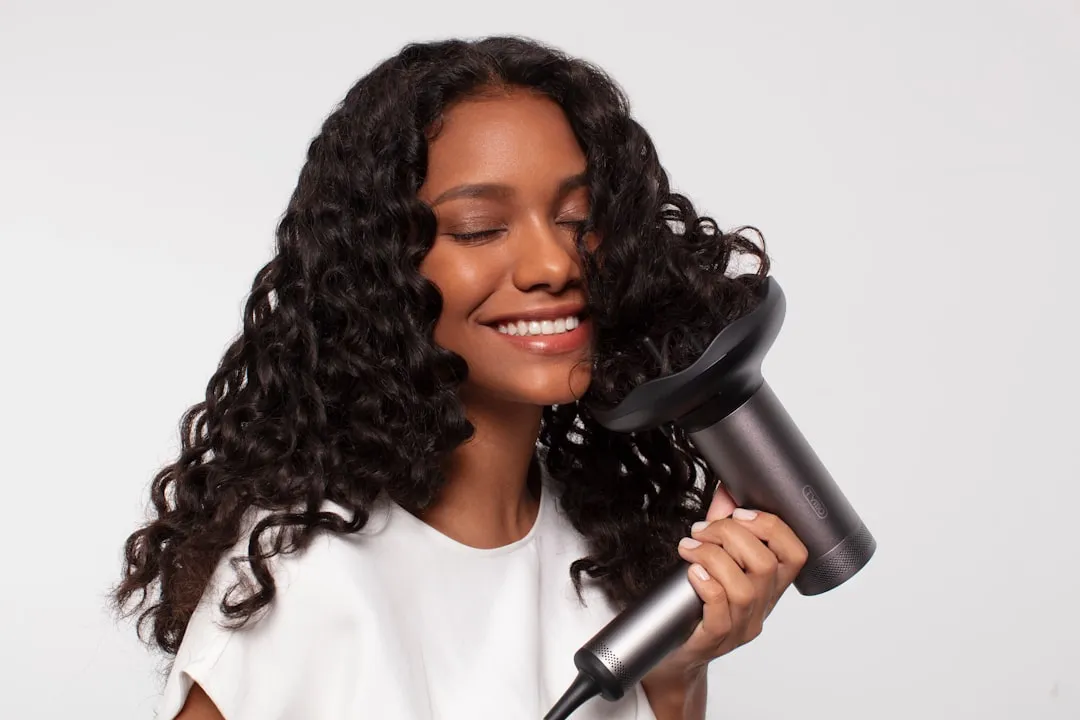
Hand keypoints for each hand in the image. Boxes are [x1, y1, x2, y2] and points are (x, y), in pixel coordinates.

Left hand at [644, 486, 808, 686]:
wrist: (677, 653)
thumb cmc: (698, 603)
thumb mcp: (716, 561)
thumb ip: (722, 525)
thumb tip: (727, 490)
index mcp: (770, 584)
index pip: (795, 554)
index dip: (772, 527)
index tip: (739, 513)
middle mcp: (762, 606)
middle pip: (764, 564)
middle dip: (730, 535)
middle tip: (700, 530)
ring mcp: (742, 627)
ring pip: (744, 588)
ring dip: (713, 557)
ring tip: (689, 547)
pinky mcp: (716, 640)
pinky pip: (721, 614)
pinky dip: (707, 586)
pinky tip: (692, 572)